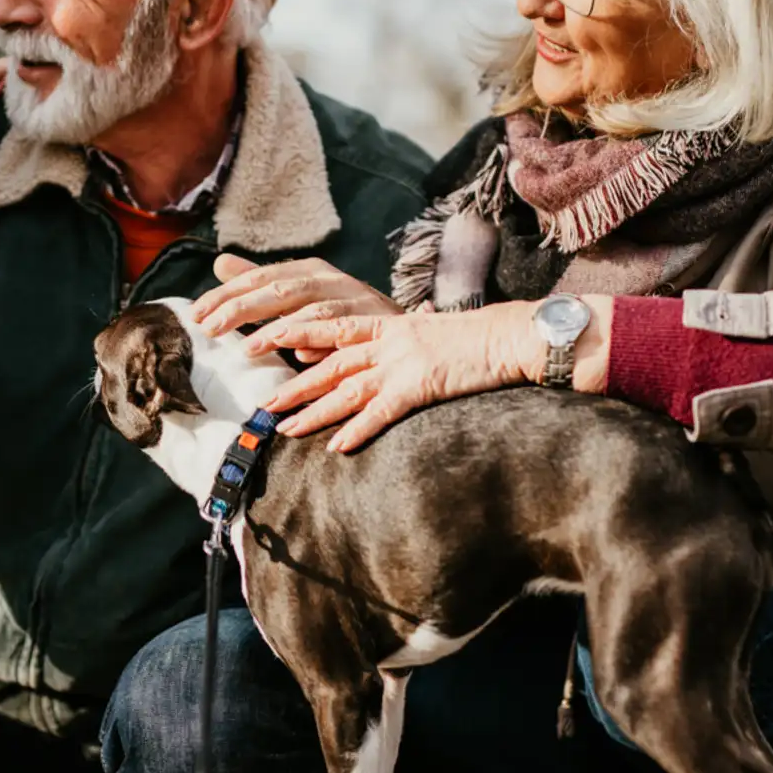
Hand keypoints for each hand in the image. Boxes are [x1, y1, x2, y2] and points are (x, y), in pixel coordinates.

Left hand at [192, 255, 401, 360]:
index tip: (196, 315)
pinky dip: (324, 345)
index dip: (226, 295)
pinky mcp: (375, 323)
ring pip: (312, 313)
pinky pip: (345, 334)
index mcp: (309, 270)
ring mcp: (355, 300)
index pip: (259, 278)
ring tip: (248, 348)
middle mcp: (330, 279)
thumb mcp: (301, 295)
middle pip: (280, 290)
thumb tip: (219, 263)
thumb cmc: (344, 313)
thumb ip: (262, 284)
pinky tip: (301, 358)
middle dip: (243, 309)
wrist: (404, 328)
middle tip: (209, 329)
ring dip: (280, 331)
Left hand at [258, 302, 542, 452]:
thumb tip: (384, 350)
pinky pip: (382, 412)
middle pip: (331, 364)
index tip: (265, 339)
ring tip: (286, 427)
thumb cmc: (477, 337)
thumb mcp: (430, 331)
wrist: (508, 335)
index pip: (332, 328)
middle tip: (264, 401)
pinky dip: (358, 429)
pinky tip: (337, 446)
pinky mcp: (421, 386)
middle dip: (296, 383)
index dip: (297, 333)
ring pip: (346, 389)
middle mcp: (389, 343)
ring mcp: (403, 364)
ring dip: (314, 410)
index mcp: (389, 326)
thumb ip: (401, 341)